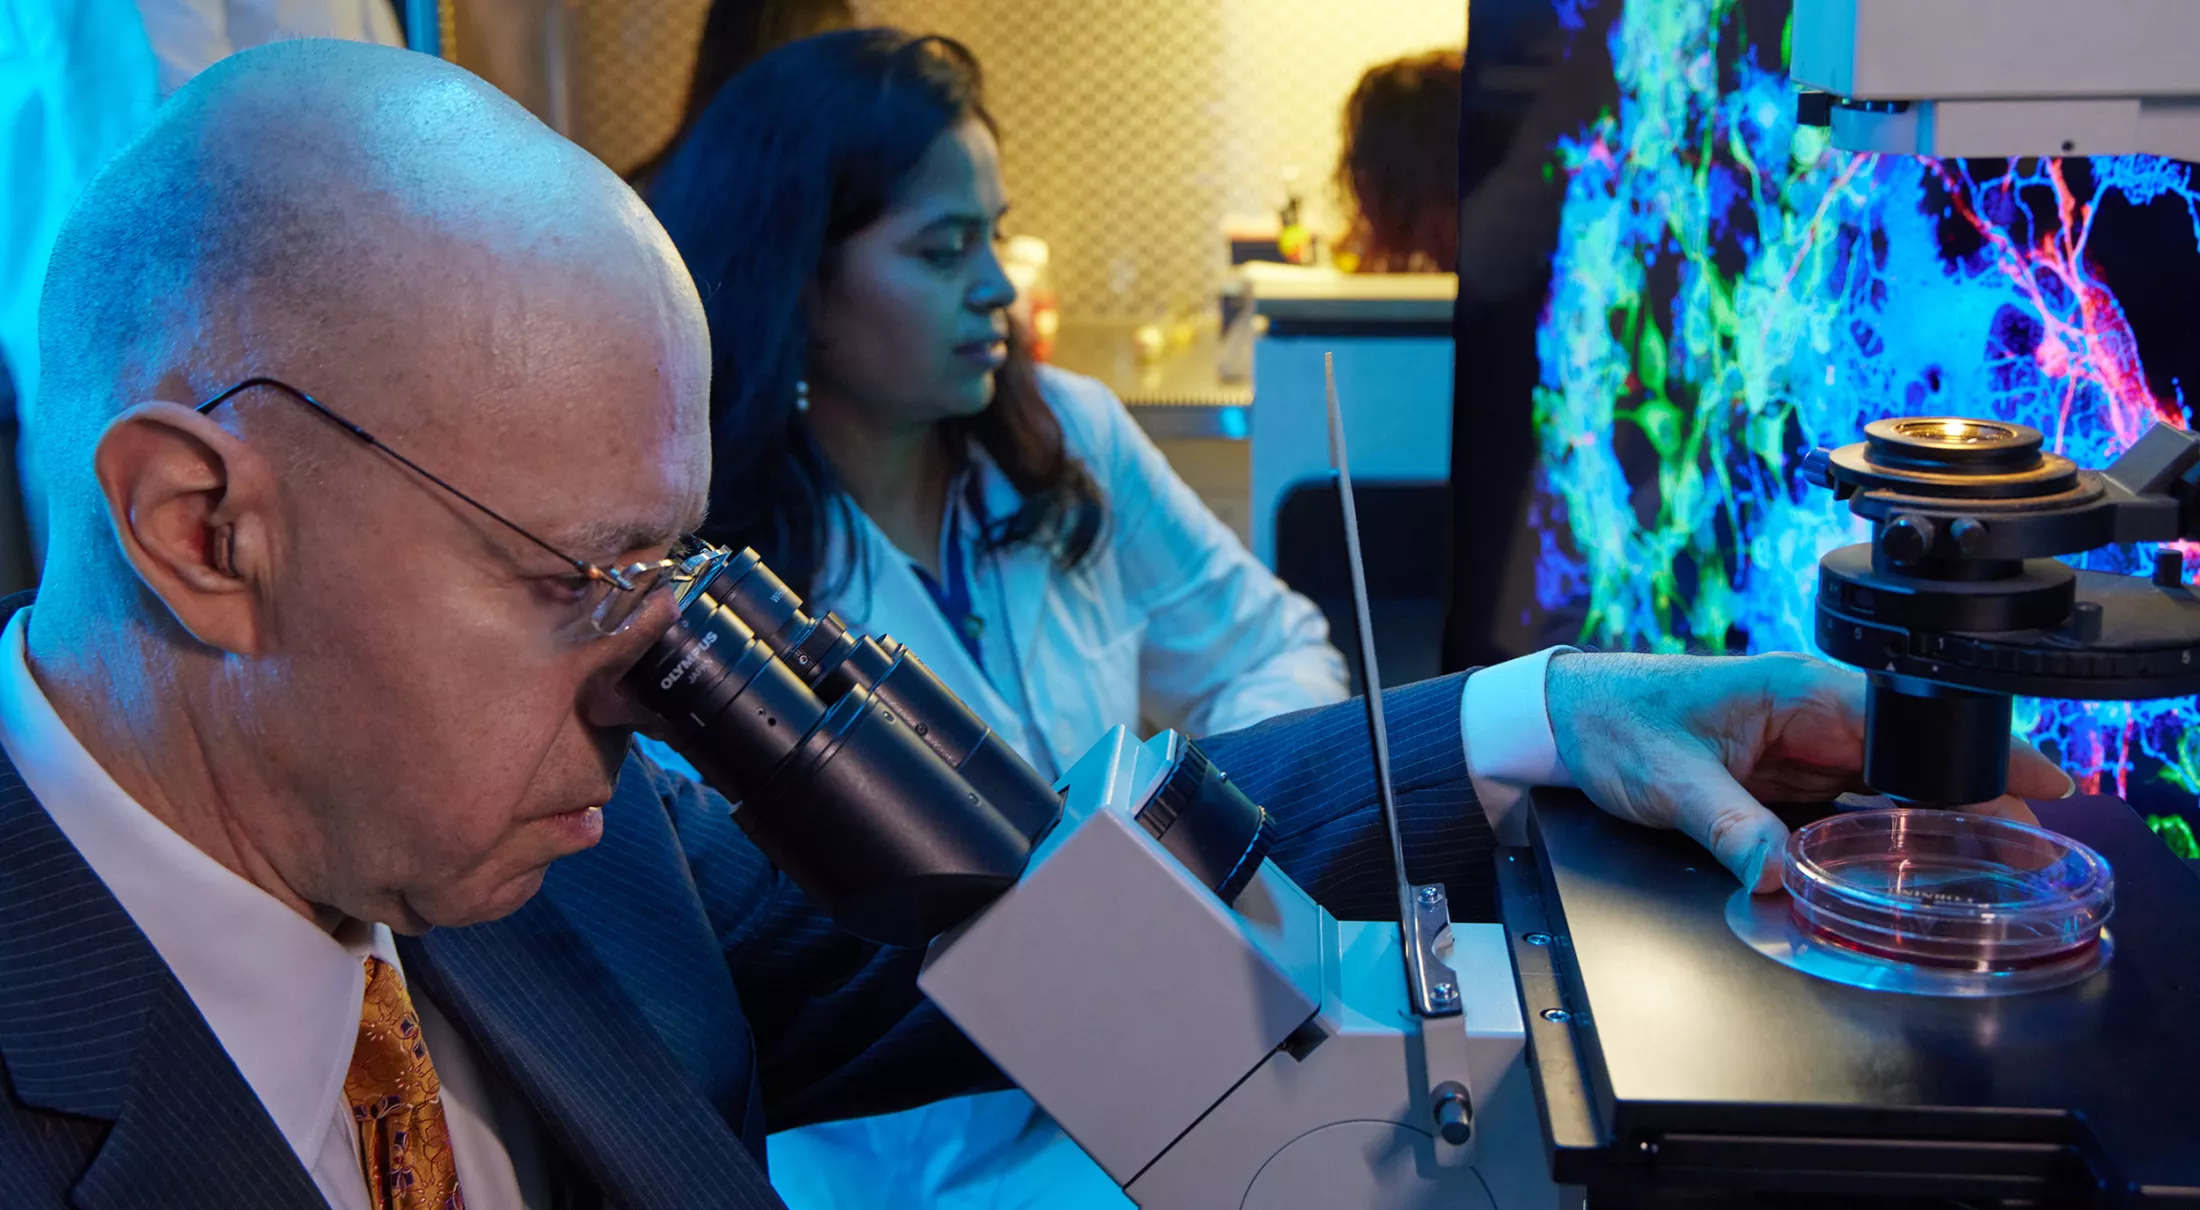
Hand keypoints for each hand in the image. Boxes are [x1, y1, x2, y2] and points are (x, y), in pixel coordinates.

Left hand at [1544, 651, 2074, 891]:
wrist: (1568, 720)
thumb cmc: (1616, 722)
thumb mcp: (1673, 783)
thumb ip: (1732, 830)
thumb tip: (1782, 878)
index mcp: (1800, 690)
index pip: (1912, 720)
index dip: (1979, 755)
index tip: (2039, 788)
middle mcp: (1813, 713)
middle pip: (1916, 761)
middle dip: (1972, 802)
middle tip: (2025, 854)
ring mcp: (1803, 747)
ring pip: (1891, 790)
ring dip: (1932, 826)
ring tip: (1987, 870)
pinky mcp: (1786, 777)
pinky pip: (1852, 810)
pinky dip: (1881, 838)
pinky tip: (1907, 871)